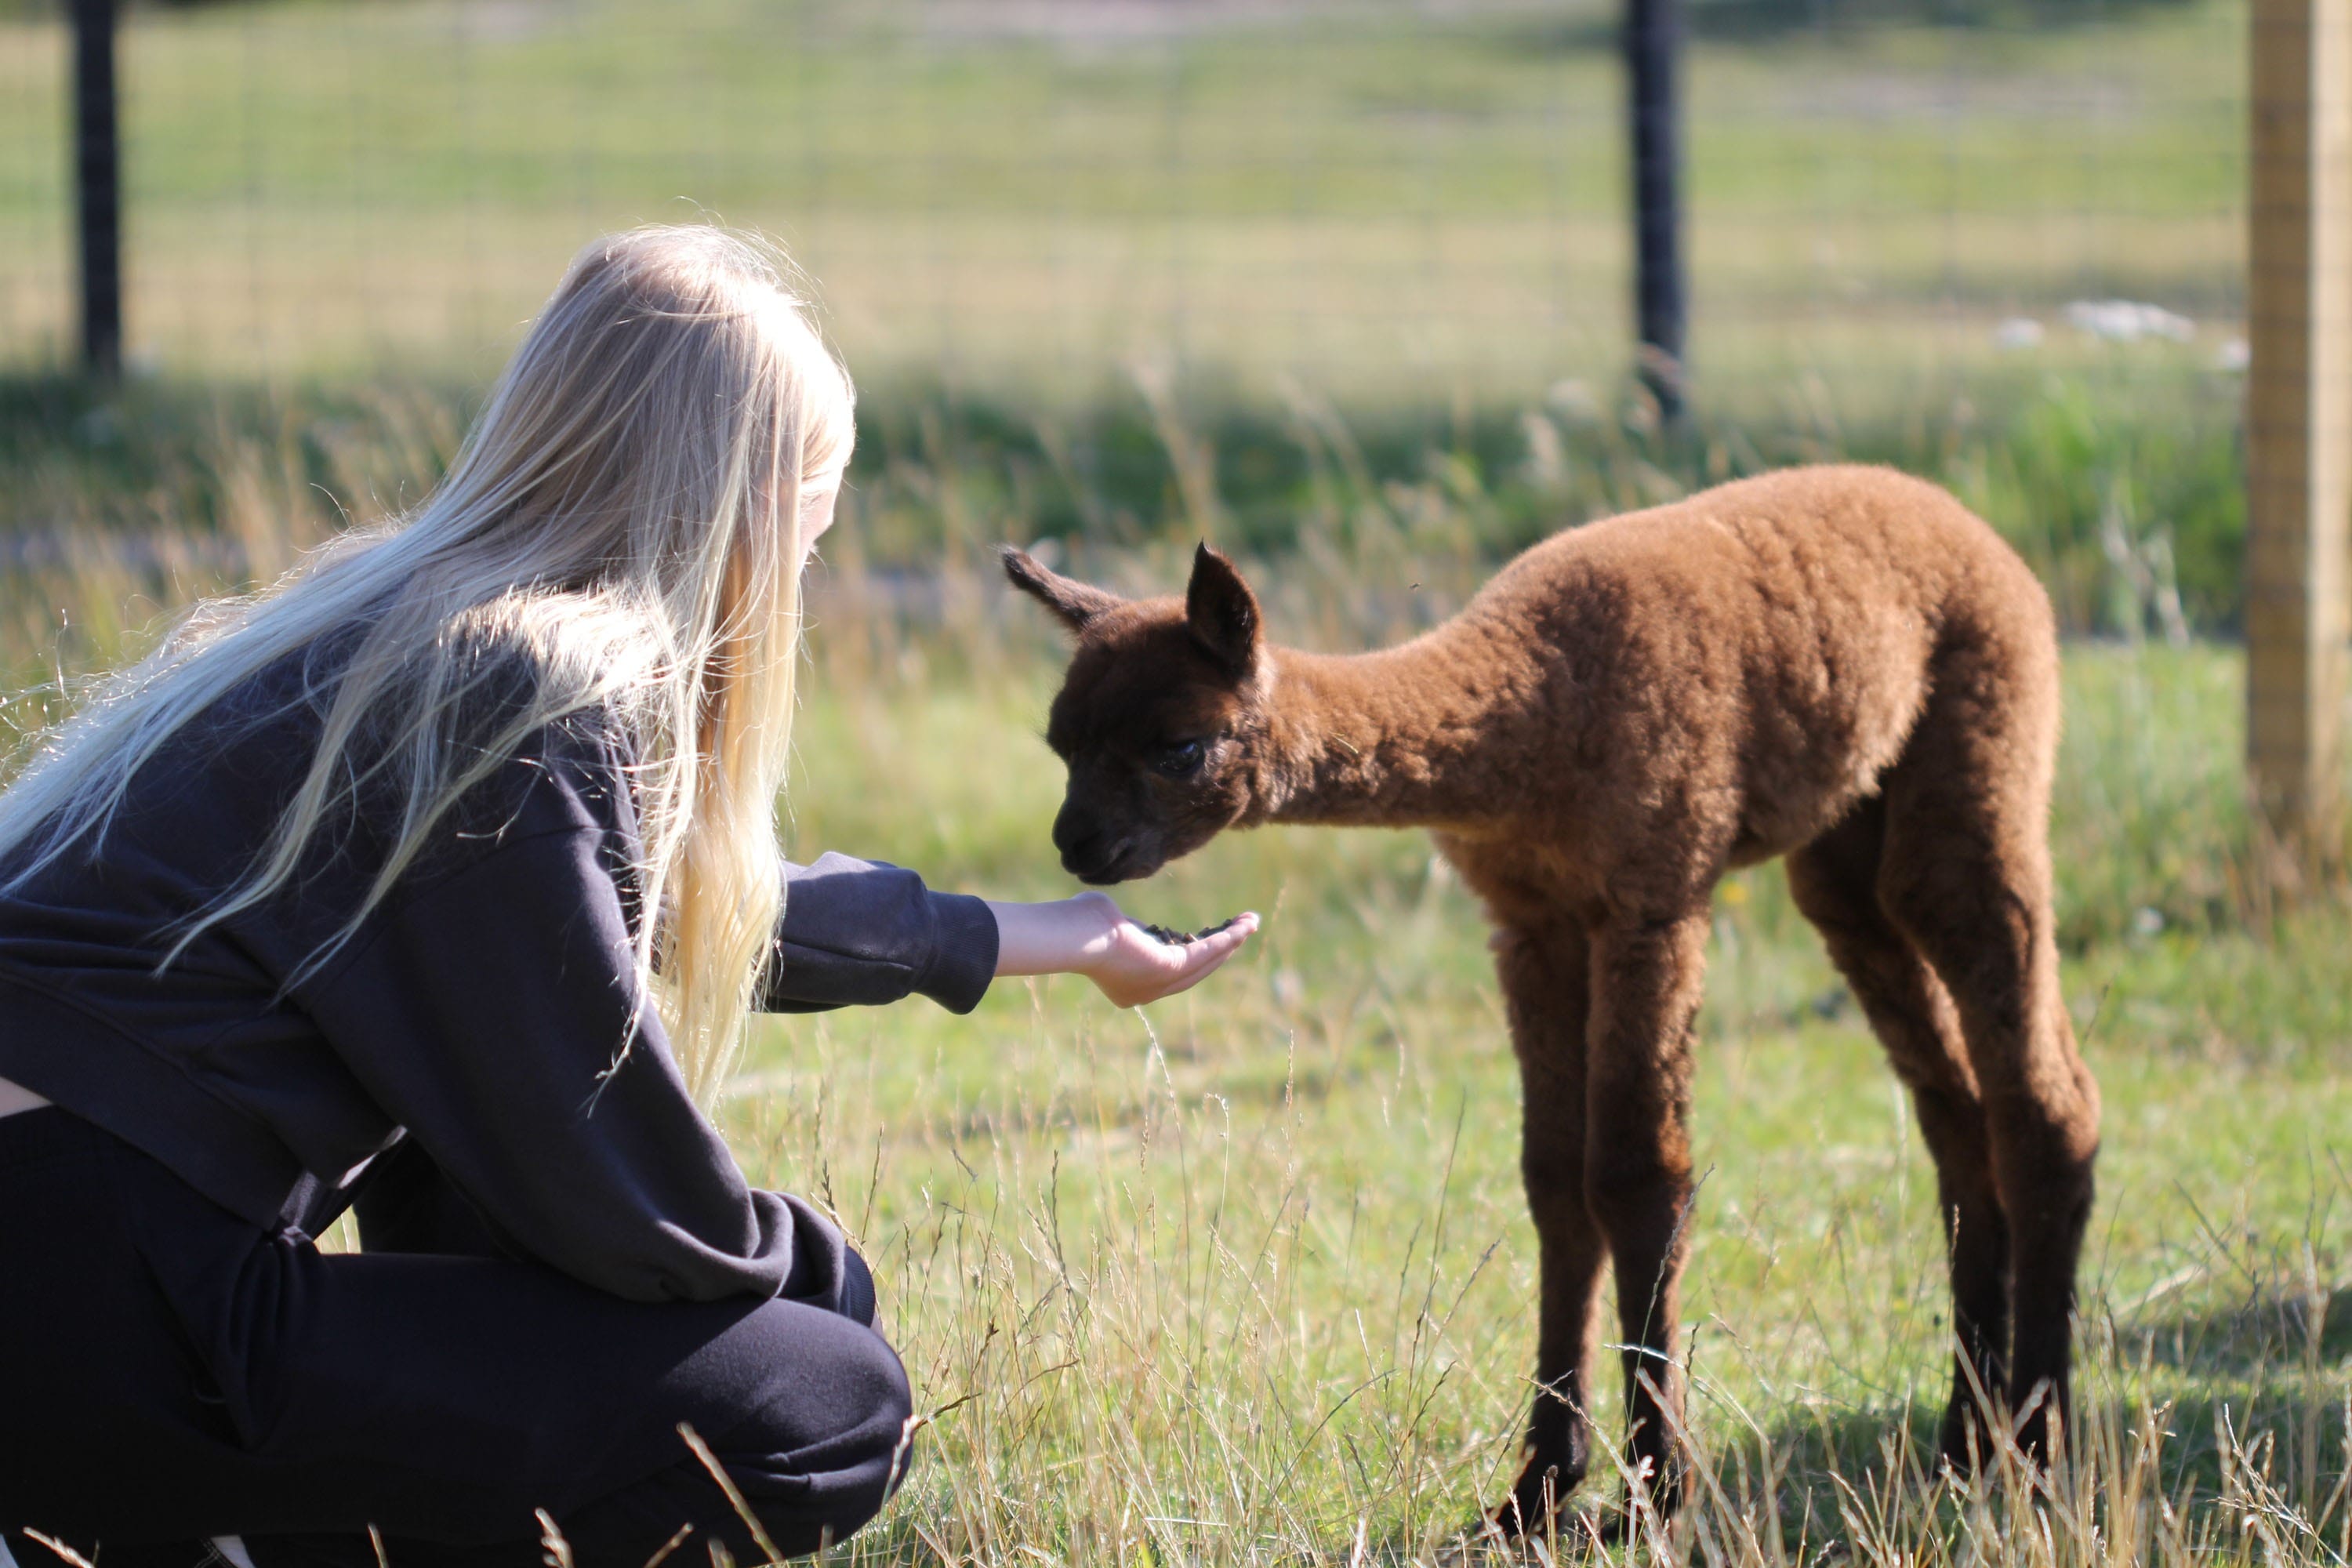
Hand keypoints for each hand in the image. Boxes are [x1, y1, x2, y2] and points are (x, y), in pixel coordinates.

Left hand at [987, 892, 1260, 1008]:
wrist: (1074, 933)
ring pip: (1205, 961)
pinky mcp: (1169, 968)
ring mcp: (1159, 985)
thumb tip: (1126, 923)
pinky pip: (1206, 951)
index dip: (1196, 953)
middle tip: (1240, 931)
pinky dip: (1227, 937)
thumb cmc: (1080, 924)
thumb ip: (1126, 929)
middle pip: (1194, 970)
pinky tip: (1243, 925)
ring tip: (1250, 923)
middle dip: (1221, 949)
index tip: (1210, 937)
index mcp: (1129, 985)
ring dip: (1231, 941)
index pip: (1171, 970)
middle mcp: (1147, 992)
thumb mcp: (1109, 926)